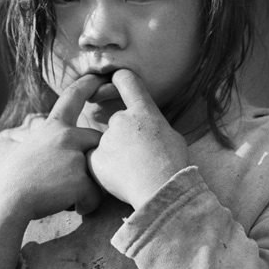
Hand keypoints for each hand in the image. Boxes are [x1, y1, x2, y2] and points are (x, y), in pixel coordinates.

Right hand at [0, 74, 104, 221]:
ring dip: (86, 187)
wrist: (5, 202)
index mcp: (52, 126)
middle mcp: (66, 135)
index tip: (100, 75)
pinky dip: (85, 205)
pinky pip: (96, 196)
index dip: (88, 84)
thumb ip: (53, 142)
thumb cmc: (14, 180)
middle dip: (91, 161)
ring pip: (98, 172)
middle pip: (96, 141)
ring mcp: (75, 156)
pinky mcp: (81, 179)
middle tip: (66, 180)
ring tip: (61, 195)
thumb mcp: (31, 148)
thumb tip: (71, 147)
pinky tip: (69, 206)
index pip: (73, 97)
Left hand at [87, 69, 188, 208]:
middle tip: (138, 157)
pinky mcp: (94, 158)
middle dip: (124, 135)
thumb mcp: (173, 137)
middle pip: (118, 121)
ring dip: (115, 154)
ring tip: (132, 173)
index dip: (119, 78)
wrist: (161, 190)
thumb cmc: (174, 165)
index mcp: (144, 111)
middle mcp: (121, 119)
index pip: (127, 81)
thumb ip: (155, 127)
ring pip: (107, 143)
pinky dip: (104, 169)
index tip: (113, 79)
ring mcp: (106, 138)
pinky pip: (96, 161)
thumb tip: (151, 129)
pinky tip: (119, 180)